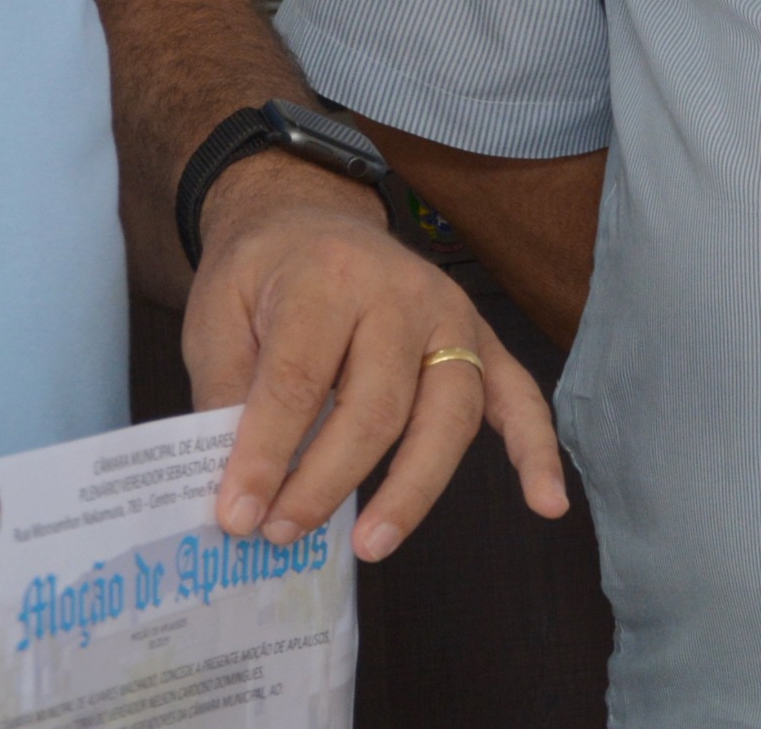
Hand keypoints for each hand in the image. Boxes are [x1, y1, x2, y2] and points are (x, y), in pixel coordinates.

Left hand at [183, 158, 571, 562]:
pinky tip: (544, 502)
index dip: (267, 455)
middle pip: (376, 407)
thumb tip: (239, 489)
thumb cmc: (260, 273)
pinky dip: (536, 451)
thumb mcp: (216, 314)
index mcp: (328, 277)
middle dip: (326, 482)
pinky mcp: (481, 339)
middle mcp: (401, 292)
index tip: (238, 514)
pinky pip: (519, 396)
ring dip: (411, 490)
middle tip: (281, 533)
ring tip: (370, 544)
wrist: (306, 216)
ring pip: (446, 416)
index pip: (298, 380)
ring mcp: (451, 315)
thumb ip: (226, 392)